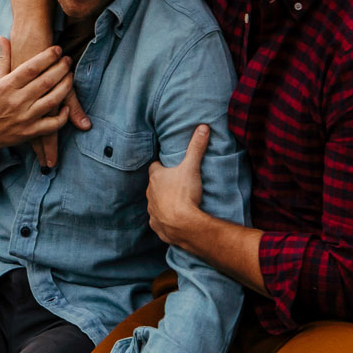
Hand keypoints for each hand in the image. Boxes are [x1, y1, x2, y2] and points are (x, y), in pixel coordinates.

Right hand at [0, 37, 75, 162]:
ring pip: (52, 100)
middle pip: (45, 81)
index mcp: (6, 86)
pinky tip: (66, 105)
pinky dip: (62, 116)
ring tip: (70, 76)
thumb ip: (3, 59)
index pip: (31, 68)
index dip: (47, 57)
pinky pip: (52, 125)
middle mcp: (16, 101)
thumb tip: (2, 37)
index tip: (57, 49)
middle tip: (68, 60)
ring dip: (65, 87)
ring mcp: (24, 118)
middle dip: (61, 68)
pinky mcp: (30, 133)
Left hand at [6, 0, 89, 167]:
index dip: (29, 139)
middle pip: (36, 125)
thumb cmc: (25, 47)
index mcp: (17, 92)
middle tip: (48, 166)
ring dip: (54, 139)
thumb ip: (14, 71)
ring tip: (56, 159)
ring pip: (50, 119)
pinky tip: (78, 128)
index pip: (23, 122)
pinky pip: (64, 98)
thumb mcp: (15, 66)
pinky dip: (72, 112)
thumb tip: (13, 85)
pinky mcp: (56, 79)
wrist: (30, 29)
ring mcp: (43, 88)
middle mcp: (28, 95)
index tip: (32, 155)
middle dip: (42, 147)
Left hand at [146, 124, 210, 250]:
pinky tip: (173, 219)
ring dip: (162, 202)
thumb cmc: (185, 194)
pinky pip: (158, 220)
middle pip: (154, 185)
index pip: (155, 167)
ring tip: (176, 202)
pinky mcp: (156, 226)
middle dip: (162, 184)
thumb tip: (202, 127)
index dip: (162, 166)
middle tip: (176, 184)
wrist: (183, 225)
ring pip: (155, 203)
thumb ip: (196, 147)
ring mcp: (152, 210)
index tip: (170, 166)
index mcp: (156, 177)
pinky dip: (163, 219)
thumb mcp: (192, 167)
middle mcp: (149, 193)